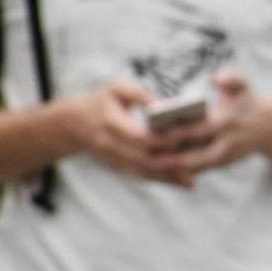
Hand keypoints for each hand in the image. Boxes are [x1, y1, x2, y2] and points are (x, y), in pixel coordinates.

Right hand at [64, 79, 193, 185]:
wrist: (76, 123)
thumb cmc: (103, 100)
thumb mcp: (117, 88)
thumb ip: (139, 94)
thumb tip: (162, 106)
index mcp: (111, 124)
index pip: (138, 137)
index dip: (160, 140)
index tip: (182, 137)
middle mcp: (110, 146)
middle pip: (144, 159)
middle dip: (169, 161)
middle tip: (195, 158)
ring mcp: (114, 160)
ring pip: (144, 173)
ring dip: (168, 176)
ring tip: (192, 179)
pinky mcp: (119, 167)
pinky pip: (143, 176)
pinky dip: (164, 179)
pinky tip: (184, 182)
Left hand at [149, 70, 271, 186]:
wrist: (270, 127)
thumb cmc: (248, 101)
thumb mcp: (245, 84)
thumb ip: (233, 78)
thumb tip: (217, 78)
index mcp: (226, 122)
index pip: (197, 129)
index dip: (175, 132)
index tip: (154, 130)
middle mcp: (225, 144)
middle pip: (191, 155)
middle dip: (168, 156)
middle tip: (143, 153)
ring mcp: (223, 158)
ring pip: (193, 168)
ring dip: (171, 168)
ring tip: (147, 163)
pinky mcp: (221, 165)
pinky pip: (197, 171)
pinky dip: (179, 171)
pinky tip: (160, 168)